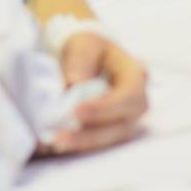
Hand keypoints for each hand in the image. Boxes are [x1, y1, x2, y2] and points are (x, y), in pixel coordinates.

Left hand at [36, 32, 149, 157]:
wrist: (88, 55)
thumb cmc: (90, 47)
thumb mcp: (85, 44)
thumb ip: (80, 61)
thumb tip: (74, 84)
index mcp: (136, 77)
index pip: (127, 98)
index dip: (103, 108)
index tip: (76, 111)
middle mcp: (136, 104)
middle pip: (120, 127)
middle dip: (89, 135)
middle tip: (60, 137)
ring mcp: (125, 120)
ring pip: (108, 140)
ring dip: (82, 144)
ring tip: (55, 143)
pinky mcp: (109, 131)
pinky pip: (97, 144)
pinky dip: (76, 145)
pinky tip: (55, 145)